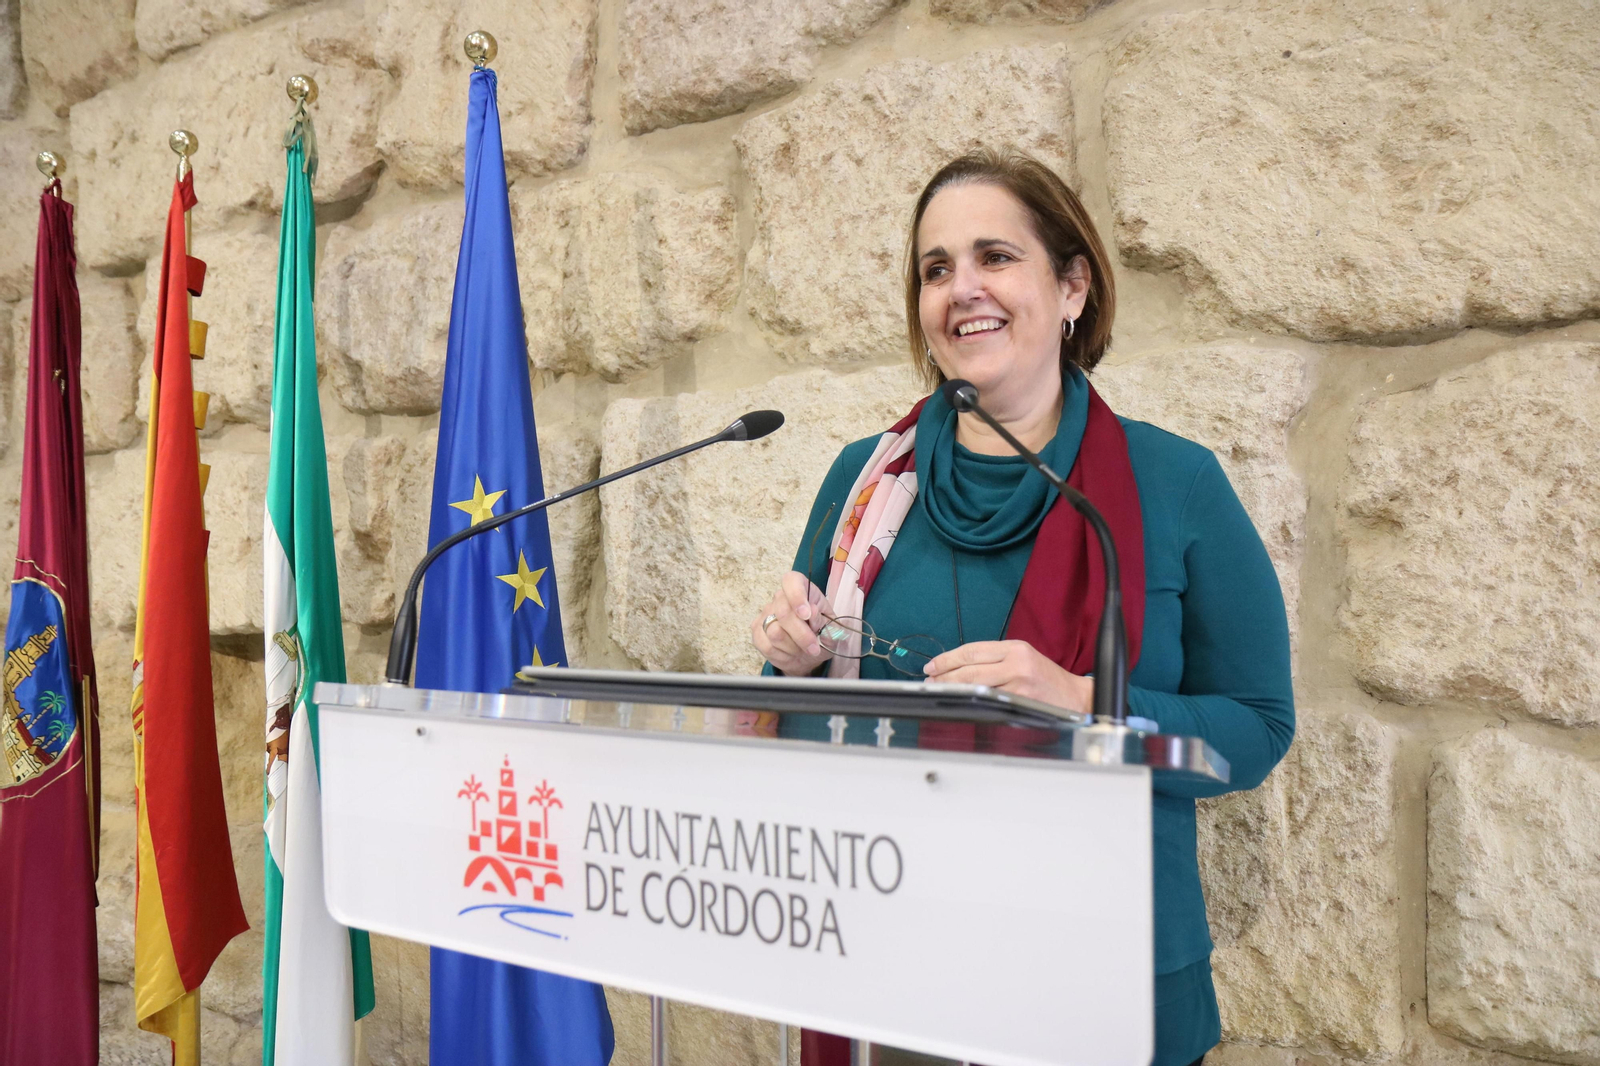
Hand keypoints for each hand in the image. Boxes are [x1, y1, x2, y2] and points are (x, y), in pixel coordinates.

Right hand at [752, 571, 833, 676]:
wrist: (810, 655)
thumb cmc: (823, 636)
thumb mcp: (832, 629)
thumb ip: (824, 620)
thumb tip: (812, 610)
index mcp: (802, 588)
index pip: (791, 581)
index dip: (797, 596)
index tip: (806, 615)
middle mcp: (780, 598)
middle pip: (783, 612)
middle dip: (801, 634)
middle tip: (814, 648)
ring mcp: (766, 614)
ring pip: (775, 632)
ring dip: (793, 647)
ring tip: (803, 650)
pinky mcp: (757, 631)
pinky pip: (767, 646)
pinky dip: (782, 655)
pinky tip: (791, 654)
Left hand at [922, 640, 1093, 715]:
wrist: (1076, 697)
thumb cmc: (1046, 680)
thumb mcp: (1023, 659)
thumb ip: (995, 660)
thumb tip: (959, 668)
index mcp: (1015, 648)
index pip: (972, 650)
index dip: (948, 658)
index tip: (932, 666)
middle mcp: (1016, 661)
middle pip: (970, 667)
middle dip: (945, 675)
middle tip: (930, 681)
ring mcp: (1019, 682)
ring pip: (976, 684)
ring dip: (953, 688)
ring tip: (939, 691)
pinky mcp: (1021, 700)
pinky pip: (989, 700)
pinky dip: (971, 701)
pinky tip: (960, 702)